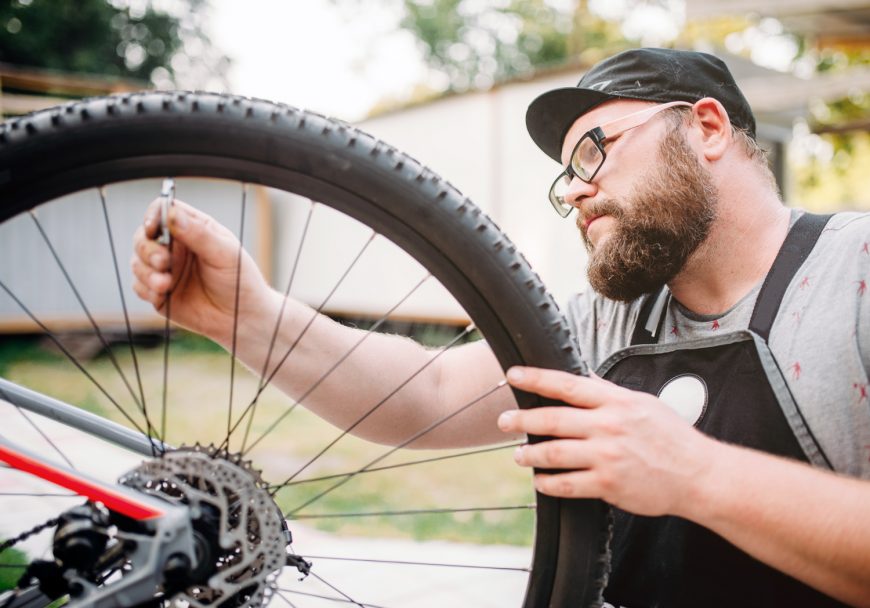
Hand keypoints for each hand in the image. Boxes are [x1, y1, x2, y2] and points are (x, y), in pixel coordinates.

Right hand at [130, 199, 270, 345]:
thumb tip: (173, 214)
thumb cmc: (240, 281)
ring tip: (165, 284)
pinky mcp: (158, 292)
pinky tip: (162, 294)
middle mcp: (175, 247)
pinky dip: (146, 289)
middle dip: (147, 249)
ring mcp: (165, 270)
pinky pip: (138, 286)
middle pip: (143, 236)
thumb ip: (199, 235)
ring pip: (137, 262)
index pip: (163, 211)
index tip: (153, 228)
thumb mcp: (224, 253)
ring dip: (146, 272)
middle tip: (163, 262)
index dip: (153, 216)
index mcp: (193, 229)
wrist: (242, 318)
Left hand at [498, 366, 717, 516]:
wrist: (698, 475)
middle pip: (552, 419)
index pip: (567, 384)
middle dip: (521, 419)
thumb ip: (608, 391)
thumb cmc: (672, 437)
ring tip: (518, 454)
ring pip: (553, 453)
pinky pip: (567, 484)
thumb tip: (581, 374)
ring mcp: (607, 456)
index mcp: (616, 402)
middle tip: (503, 421)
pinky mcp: (608, 485)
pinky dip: (547, 483)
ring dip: (529, 454)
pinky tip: (540, 482)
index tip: (513, 374)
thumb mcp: (642, 403)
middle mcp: (608, 426)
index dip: (536, 378)